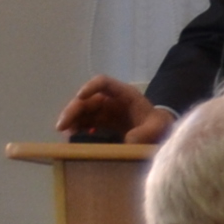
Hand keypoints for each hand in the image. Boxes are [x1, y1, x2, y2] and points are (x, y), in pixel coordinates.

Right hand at [56, 75, 174, 143]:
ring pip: (83, 112)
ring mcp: (106, 113)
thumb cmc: (160, 128)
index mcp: (125, 95)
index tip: (80, 97)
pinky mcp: (102, 124)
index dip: (90, 87)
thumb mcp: (156, 129)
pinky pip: (85, 124)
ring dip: (71, 122)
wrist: (162, 136)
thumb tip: (128, 140)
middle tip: (62, 127)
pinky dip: (77, 130)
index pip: (104, 83)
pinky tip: (73, 139)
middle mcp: (112, 101)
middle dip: (72, 111)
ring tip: (66, 135)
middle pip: (87, 100)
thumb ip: (144, 133)